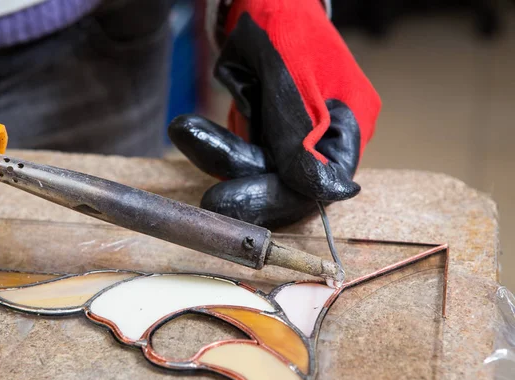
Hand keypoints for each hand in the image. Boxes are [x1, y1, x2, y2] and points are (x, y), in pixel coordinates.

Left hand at [169, 0, 380, 228]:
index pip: (325, 182)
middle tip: (213, 202)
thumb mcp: (294, 82)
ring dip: (220, 156)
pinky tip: (187, 130)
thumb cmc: (288, 32)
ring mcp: (289, 140)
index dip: (287, 198)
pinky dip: (212, 144)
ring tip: (186, 131)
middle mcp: (322, 141)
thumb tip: (326, 191)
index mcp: (348, 128)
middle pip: (288, 183)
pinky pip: (238, 152)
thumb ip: (303, 136)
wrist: (261, 5)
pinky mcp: (262, 136)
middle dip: (248, 188)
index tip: (246, 204)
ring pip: (256, 168)